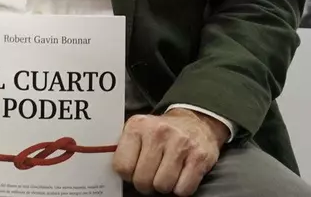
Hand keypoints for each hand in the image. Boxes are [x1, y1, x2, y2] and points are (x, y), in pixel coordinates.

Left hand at [112, 110, 228, 195]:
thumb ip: (124, 149)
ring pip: (162, 186)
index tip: (133, 171)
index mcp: (137, 126)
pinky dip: (181, 188)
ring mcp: (180, 144)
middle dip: (145, 183)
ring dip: (163, 186)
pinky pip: (184, 189)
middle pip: (142, 180)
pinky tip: (180, 175)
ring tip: (165, 174)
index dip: (127, 175)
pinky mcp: (199, 157)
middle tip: (151, 175)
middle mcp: (158, 132)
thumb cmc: (161, 133)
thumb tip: (111, 173)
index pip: (122, 166)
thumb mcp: (138, 131)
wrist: (194, 121)